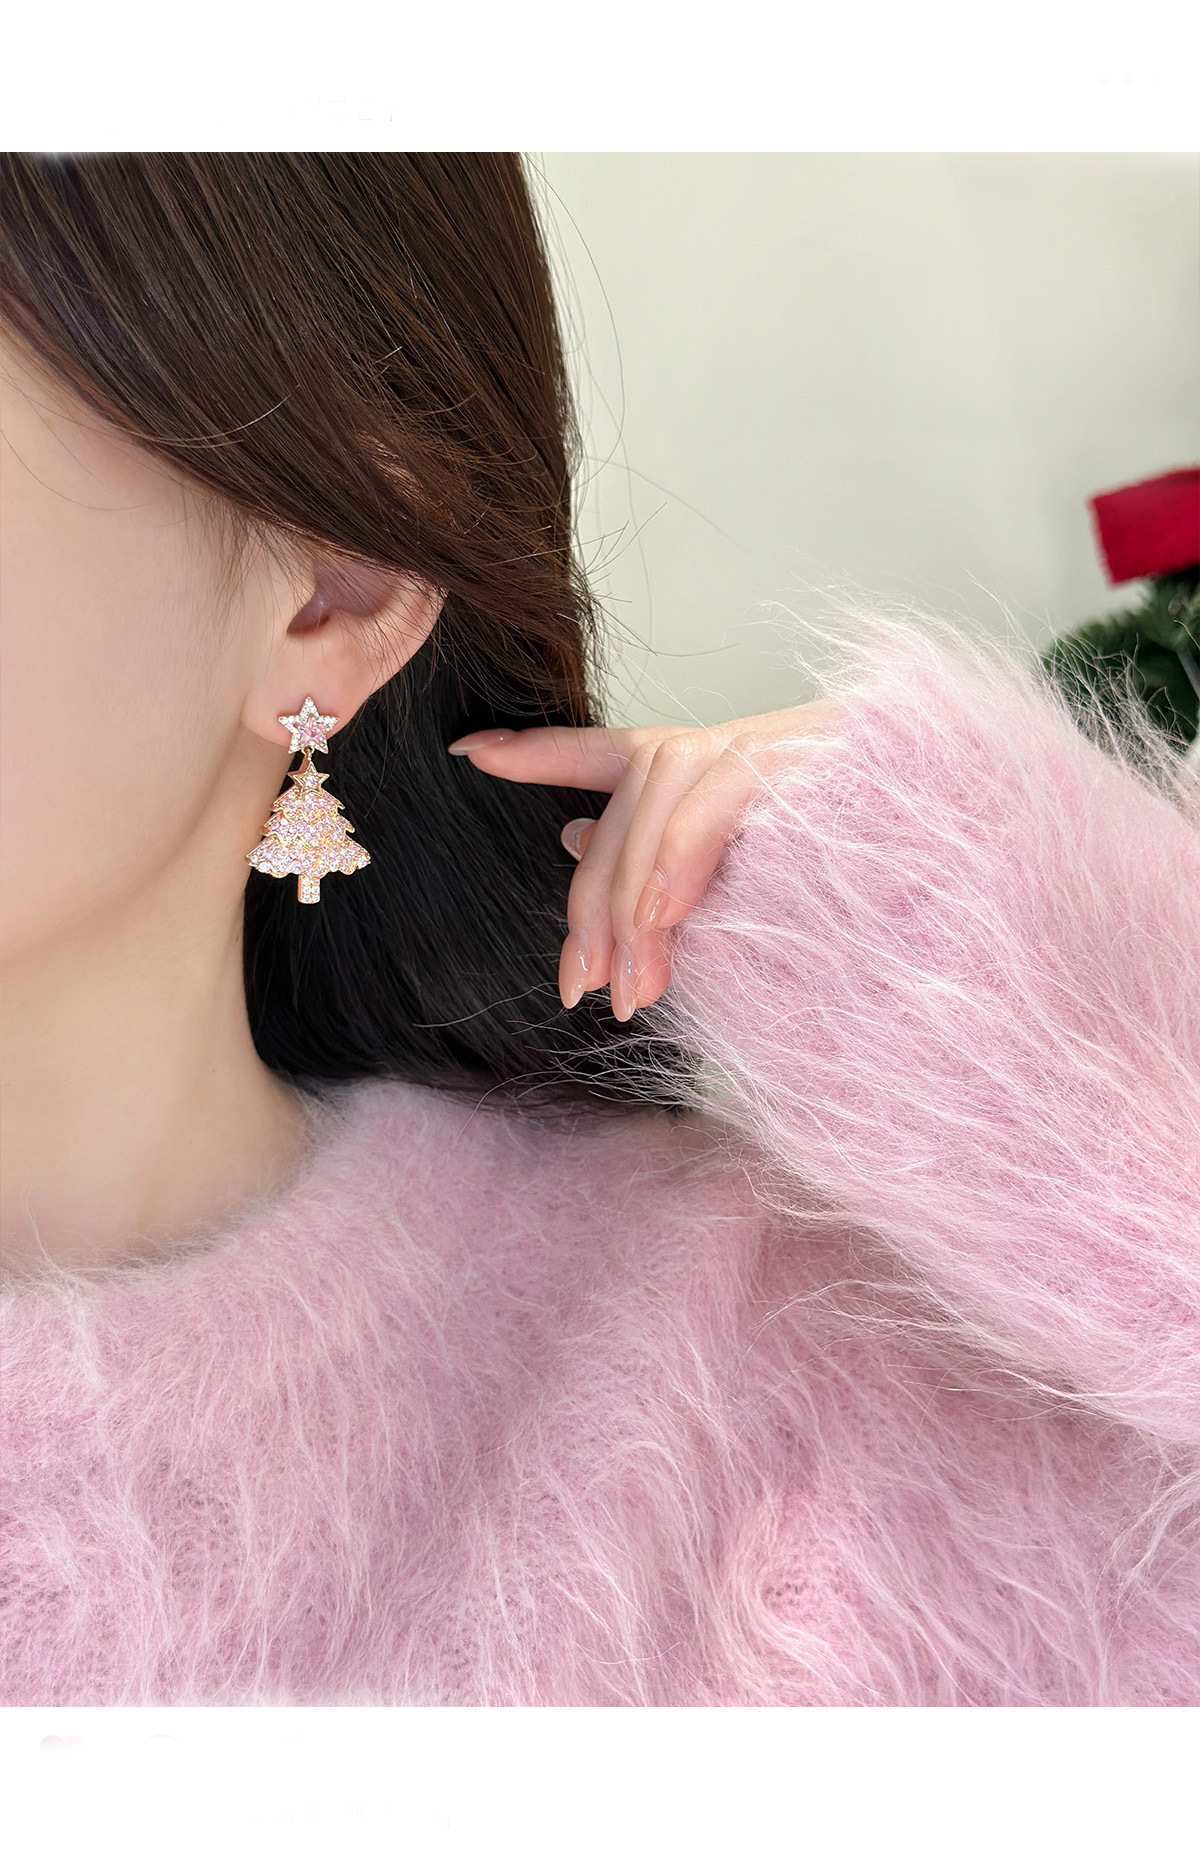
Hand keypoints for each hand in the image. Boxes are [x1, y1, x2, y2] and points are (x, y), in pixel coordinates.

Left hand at [447, 698, 842, 1019]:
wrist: (973, 844)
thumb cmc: (864, 877)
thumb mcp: (744, 887)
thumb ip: (661, 867)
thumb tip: (570, 837)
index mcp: (708, 766)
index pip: (604, 751)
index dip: (534, 751)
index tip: (468, 752)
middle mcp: (727, 743)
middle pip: (622, 803)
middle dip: (591, 903)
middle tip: (582, 986)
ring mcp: (763, 741)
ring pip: (654, 804)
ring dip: (631, 906)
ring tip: (627, 986)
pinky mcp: (795, 755)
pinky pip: (710, 807)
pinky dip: (676, 868)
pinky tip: (661, 926)